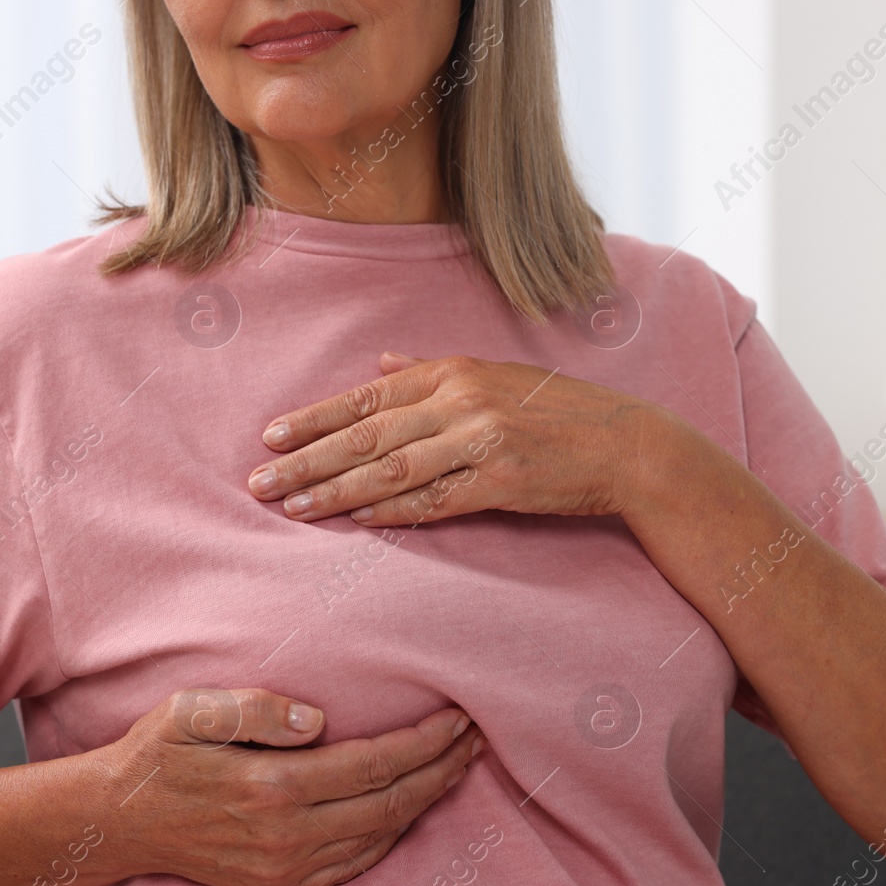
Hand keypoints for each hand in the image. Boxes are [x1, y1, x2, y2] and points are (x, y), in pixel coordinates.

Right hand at [103, 688, 483, 885]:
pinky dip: (391, 836)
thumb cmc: (156, 754)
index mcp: (274, 786)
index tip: (458, 718)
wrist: (117, 821)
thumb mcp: (192, 711)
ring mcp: (285, 868)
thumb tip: (317, 719)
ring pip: (379, 837)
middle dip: (441, 770)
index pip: (375, 765)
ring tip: (455, 767)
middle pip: (390, 804)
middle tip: (475, 740)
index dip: (424, 743)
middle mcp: (287, 835)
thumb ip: (255, 708)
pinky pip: (354, 865)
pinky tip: (408, 810)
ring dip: (425, 802)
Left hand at [247, 353, 669, 525]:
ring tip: (294, 509)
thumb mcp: (495, 375)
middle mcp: (461, 401)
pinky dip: (393, 513)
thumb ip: (434, 371)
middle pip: (367, 433)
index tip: (271, 437)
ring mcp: (481, 440)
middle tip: (260, 482)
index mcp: (454, 371)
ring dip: (337, 492)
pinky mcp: (501, 480)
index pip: (368, 395)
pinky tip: (357, 523)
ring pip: (390, 469)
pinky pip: (435, 500)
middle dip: (308, 460)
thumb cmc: (557, 411)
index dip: (316, 418)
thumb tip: (382, 362)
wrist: (625, 443)